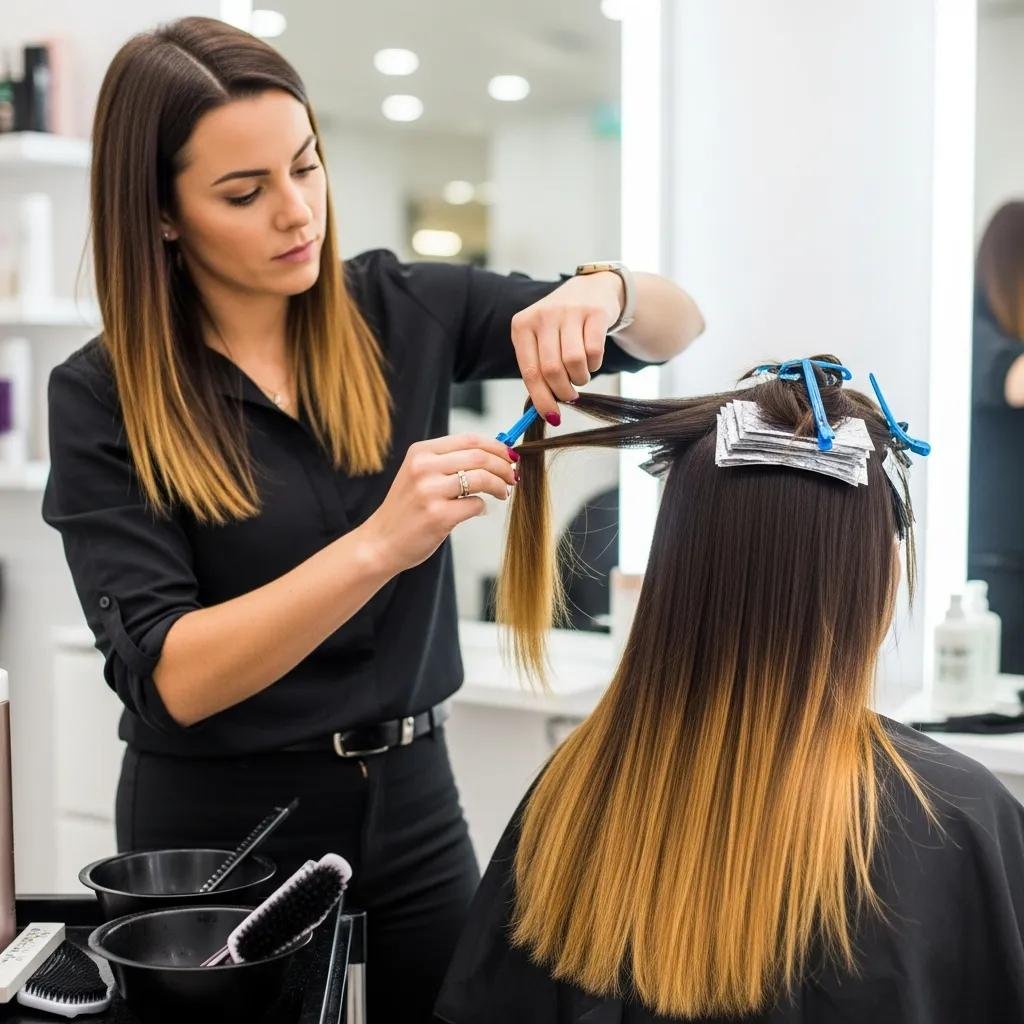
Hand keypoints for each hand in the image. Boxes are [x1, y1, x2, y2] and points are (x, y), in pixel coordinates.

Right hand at [359, 434, 517, 575]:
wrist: (381, 542)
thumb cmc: (407, 509)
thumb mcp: (419, 474)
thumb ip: (449, 462)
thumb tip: (494, 454)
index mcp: (420, 452)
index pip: (470, 439)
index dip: (497, 446)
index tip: (509, 456)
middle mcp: (423, 467)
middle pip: (480, 456)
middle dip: (504, 466)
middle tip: (513, 476)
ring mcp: (430, 492)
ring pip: (482, 478)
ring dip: (500, 486)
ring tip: (503, 493)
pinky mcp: (438, 516)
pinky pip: (476, 505)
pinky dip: (483, 507)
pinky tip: (478, 510)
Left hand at [510, 271, 623, 422]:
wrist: (591, 289)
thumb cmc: (560, 326)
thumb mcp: (540, 341)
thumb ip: (538, 371)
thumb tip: (546, 413)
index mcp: (522, 325)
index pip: (530, 372)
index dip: (541, 399)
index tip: (552, 417)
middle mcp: (543, 315)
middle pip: (552, 370)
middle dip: (563, 392)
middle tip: (569, 396)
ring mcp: (569, 311)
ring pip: (574, 362)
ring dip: (580, 379)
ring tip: (580, 376)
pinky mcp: (595, 312)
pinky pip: (594, 352)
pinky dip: (595, 365)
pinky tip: (592, 361)